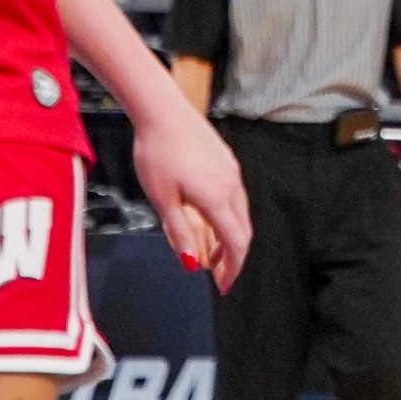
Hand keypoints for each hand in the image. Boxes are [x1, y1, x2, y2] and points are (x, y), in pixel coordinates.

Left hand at [131, 99, 251, 292]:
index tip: (223, 287)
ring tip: (209, 253)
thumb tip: (192, 263)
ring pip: (240, 213)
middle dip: (233, 257)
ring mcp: (231, 172)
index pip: (236, 242)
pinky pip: (234, 198)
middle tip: (218, 276)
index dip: (232, 268)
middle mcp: (231, 185)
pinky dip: (226, 218)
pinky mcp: (226, 162)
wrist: (163, 112)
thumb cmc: (157, 153)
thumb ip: (180, 232)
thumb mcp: (162, 199)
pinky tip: (208, 220)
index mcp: (217, 198)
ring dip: (229, 237)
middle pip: (243, 230)